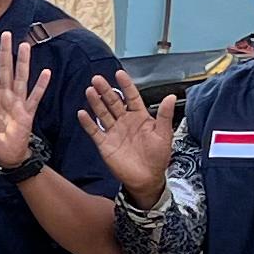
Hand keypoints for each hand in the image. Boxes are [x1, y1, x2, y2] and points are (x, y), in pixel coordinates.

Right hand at [78, 70, 180, 204]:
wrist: (147, 179)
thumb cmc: (158, 157)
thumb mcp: (164, 134)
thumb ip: (165, 115)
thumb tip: (171, 97)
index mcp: (140, 117)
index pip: (131, 97)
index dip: (125, 85)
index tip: (119, 74)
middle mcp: (125, 122)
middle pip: (113, 102)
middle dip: (105, 90)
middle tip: (97, 79)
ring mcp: (114, 132)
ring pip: (103, 113)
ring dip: (96, 102)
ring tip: (90, 91)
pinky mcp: (105, 144)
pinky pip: (94, 131)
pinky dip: (88, 123)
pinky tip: (82, 113)